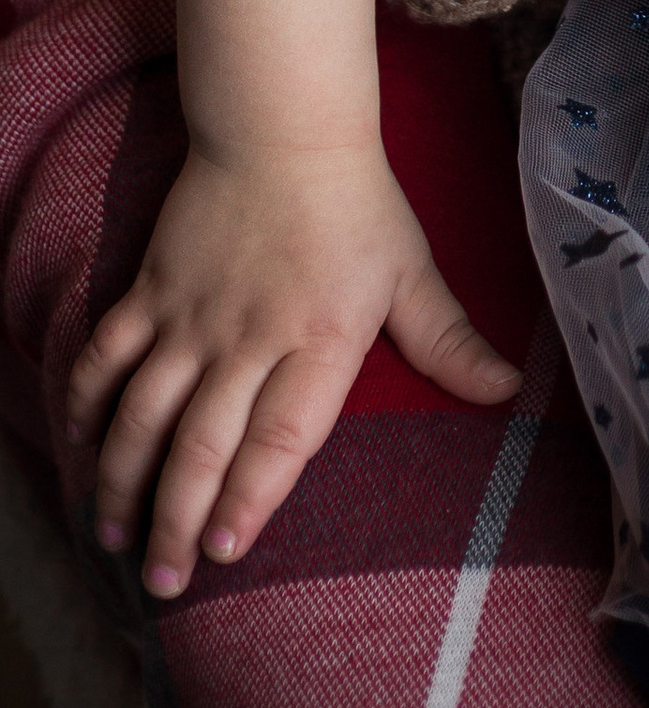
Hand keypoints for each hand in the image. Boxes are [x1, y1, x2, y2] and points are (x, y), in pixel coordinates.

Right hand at [67, 143, 519, 593]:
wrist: (284, 126)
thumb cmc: (358, 204)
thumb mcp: (412, 271)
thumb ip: (449, 342)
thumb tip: (508, 390)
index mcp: (320, 337)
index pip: (280, 437)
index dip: (250, 498)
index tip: (227, 550)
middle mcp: (249, 337)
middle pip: (203, 444)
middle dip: (178, 521)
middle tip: (163, 581)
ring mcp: (193, 315)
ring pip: (144, 412)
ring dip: (125, 480)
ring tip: (115, 538)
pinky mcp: (152, 290)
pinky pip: (108, 355)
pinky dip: (88, 403)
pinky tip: (82, 448)